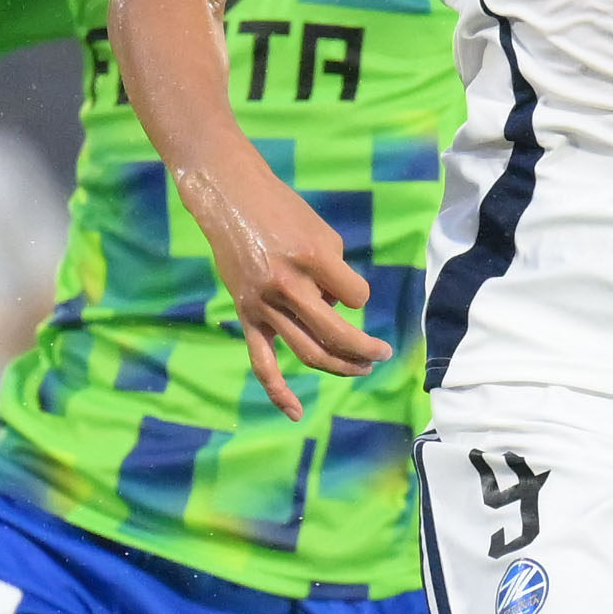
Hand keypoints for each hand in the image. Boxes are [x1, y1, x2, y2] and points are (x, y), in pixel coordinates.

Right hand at [184, 150, 380, 418]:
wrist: (231, 200)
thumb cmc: (283, 210)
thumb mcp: (321, 232)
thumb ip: (335, 274)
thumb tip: (338, 310)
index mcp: (312, 260)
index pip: (355, 297)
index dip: (359, 296)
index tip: (350, 290)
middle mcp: (288, 287)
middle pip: (337, 335)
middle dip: (365, 350)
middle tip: (381, 354)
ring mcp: (265, 305)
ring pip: (308, 351)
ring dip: (340, 366)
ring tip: (362, 369)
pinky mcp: (247, 316)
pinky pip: (262, 362)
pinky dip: (277, 391)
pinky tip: (295, 413)